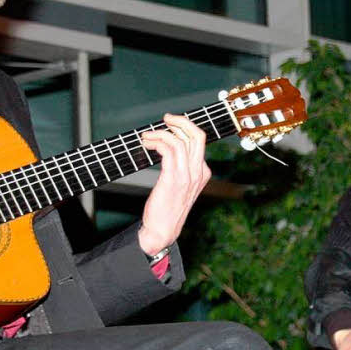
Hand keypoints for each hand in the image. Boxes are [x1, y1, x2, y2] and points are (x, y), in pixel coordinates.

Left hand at [137, 113, 211, 254]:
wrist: (163, 230)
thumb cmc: (167, 208)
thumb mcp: (181, 185)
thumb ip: (180, 167)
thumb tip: (166, 146)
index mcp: (202, 172)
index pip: (199, 140)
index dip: (185, 127)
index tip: (170, 124)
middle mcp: (198, 172)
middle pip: (197, 135)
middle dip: (180, 121)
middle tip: (165, 119)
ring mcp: (187, 176)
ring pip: (180, 141)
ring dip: (161, 133)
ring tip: (147, 136)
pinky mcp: (173, 179)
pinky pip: (168, 151)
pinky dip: (157, 142)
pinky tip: (147, 144)